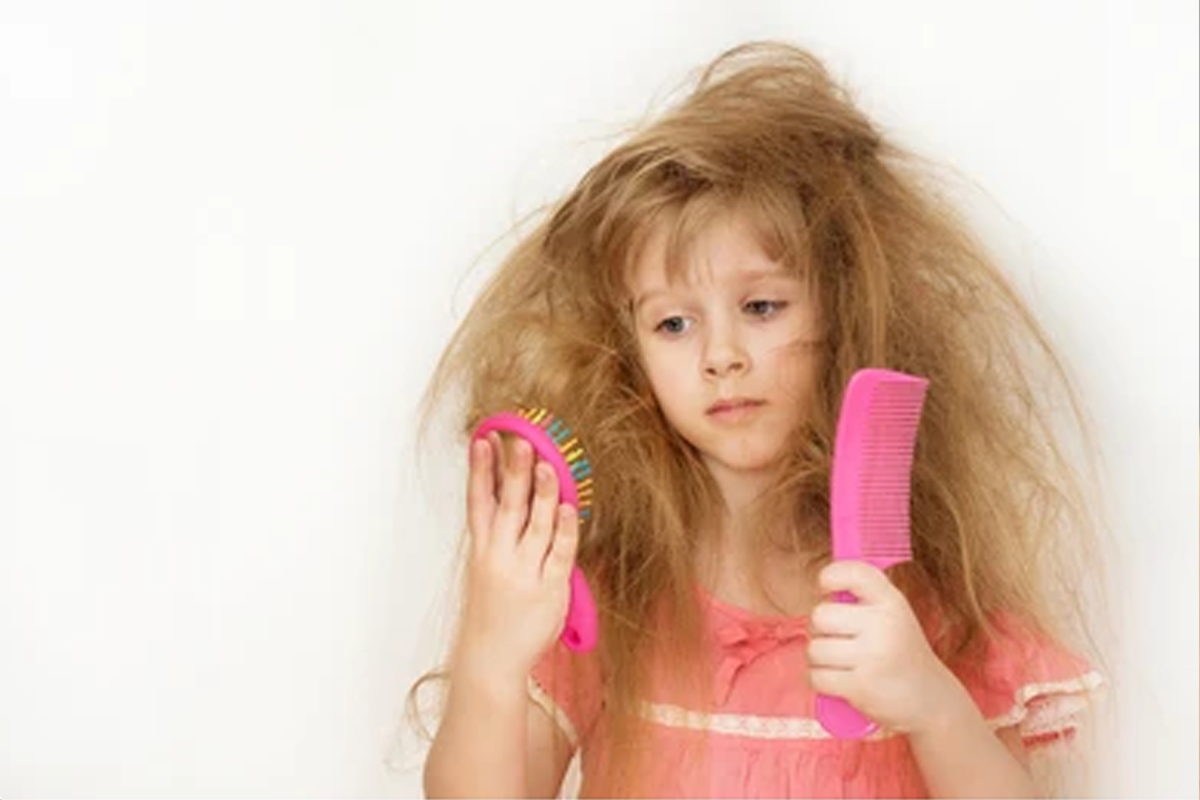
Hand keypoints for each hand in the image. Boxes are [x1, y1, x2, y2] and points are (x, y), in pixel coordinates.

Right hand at [453, 433, 579, 686]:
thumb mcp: (485, 569)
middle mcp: (500, 557)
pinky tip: (568, 507)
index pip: (479, 501)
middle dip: (514, 471)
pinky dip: (565, 529)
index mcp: (482, 550)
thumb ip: (501, 535)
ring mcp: (525, 573)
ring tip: (548, 464)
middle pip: (508, 506)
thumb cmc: (492, 612)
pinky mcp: (550, 589)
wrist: (491, 660)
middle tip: (520, 441)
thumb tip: (518, 494)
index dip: (480, 470)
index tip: (483, 440)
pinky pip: (560, 552)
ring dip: (543, 492)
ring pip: (536, 524)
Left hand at [807, 561, 961, 734]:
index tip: (824, 586)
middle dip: (820, 631)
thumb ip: (864, 598)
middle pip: (820, 615)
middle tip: (838, 640)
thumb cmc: (900, 653)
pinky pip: (817, 677)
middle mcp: (884, 625)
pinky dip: (821, 682)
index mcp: (892, 602)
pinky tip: (840, 681)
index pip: (855, 573)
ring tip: (842, 664)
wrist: (932, 700)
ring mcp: (874, 656)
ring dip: (820, 659)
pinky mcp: (862, 686)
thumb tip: (822, 581)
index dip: (831, 575)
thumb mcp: (894, 616)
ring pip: (815, 649)